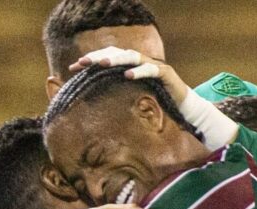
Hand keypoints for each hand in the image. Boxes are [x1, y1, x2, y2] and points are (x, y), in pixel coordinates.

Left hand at [68, 46, 188, 105]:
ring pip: (132, 57)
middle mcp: (140, 62)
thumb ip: (116, 95)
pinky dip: (140, 71)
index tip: (74, 67)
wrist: (183, 109)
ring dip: (116, 59)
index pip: (108, 57)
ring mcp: (153, 65)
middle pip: (117, 53)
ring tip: (102, 64)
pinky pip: (151, 69)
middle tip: (82, 62)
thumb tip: (90, 101)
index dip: (91, 60)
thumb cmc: (156, 104)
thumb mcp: (131, 99)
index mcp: (130, 66)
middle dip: (98, 57)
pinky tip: (128, 75)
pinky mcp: (165, 73)